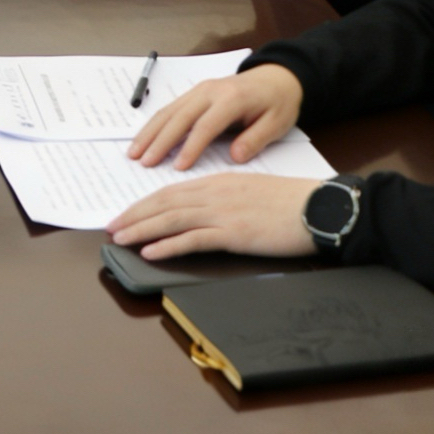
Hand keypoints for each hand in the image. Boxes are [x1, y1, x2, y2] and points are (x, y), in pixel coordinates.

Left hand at [109, 174, 320, 260]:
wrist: (322, 207)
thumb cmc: (292, 203)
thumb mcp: (251, 192)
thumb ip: (225, 198)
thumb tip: (204, 213)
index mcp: (219, 181)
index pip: (171, 191)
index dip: (145, 204)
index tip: (126, 213)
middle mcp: (216, 192)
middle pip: (164, 203)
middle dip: (134, 215)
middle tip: (111, 227)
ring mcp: (224, 212)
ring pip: (171, 219)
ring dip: (141, 229)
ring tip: (120, 239)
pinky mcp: (235, 233)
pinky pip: (193, 239)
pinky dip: (168, 246)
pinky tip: (151, 252)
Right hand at [125, 64, 305, 170]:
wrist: (276, 77)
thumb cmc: (277, 103)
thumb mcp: (277, 123)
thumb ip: (256, 139)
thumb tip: (235, 157)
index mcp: (231, 98)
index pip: (206, 125)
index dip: (191, 147)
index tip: (177, 168)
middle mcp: (210, 91)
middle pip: (179, 117)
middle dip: (159, 141)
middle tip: (143, 162)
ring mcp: (199, 89)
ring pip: (168, 111)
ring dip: (149, 132)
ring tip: (134, 153)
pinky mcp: (194, 93)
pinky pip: (170, 109)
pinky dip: (154, 125)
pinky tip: (144, 139)